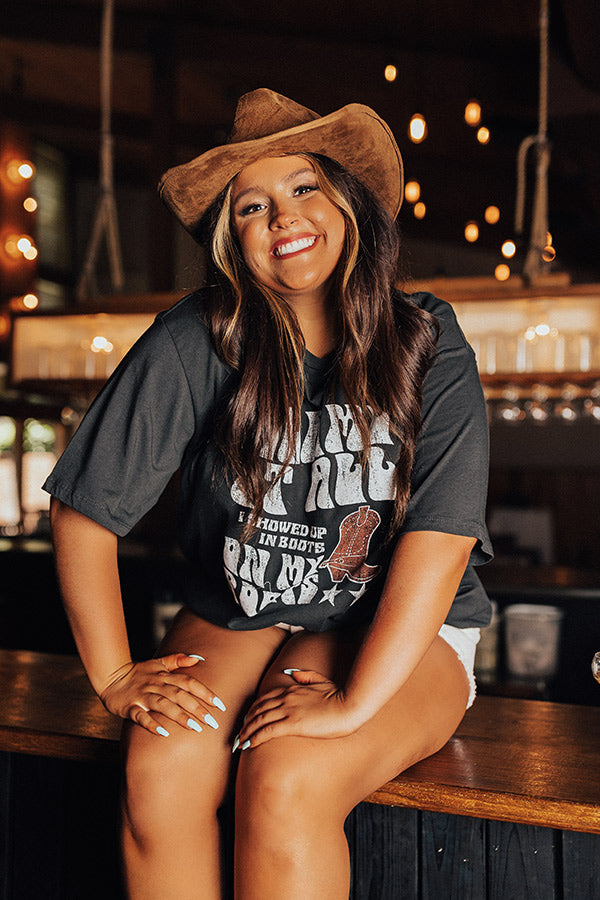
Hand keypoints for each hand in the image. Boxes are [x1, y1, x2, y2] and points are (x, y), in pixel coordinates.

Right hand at [99, 654, 225, 737]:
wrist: (111, 677)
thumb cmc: (138, 672)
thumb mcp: (158, 662)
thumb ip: (178, 660)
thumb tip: (199, 658)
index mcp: (164, 675)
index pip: (188, 682)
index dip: (205, 692)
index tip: (220, 705)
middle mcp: (156, 685)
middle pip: (179, 695)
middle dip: (197, 708)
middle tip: (213, 722)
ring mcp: (142, 696)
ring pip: (163, 705)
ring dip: (179, 716)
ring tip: (195, 728)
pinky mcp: (130, 707)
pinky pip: (140, 716)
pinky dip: (151, 724)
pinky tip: (162, 732)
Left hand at [235, 669, 358, 749]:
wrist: (349, 706)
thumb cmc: (338, 695)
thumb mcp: (320, 680)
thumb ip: (305, 675)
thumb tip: (290, 673)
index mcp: (291, 689)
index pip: (264, 698)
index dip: (253, 709)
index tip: (247, 719)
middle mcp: (286, 698)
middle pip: (258, 709)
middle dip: (246, 722)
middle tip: (239, 733)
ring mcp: (289, 710)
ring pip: (259, 720)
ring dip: (246, 732)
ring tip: (239, 742)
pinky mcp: (293, 724)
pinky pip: (268, 730)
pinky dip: (255, 737)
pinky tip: (249, 745)